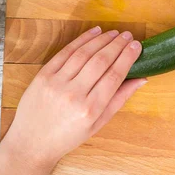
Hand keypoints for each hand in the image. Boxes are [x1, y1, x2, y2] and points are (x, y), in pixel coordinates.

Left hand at [2, 26, 145, 169]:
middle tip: (128, 36)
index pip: (114, 76)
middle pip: (101, 61)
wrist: (32, 142)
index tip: (137, 45)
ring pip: (84, 53)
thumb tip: (142, 79)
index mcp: (90, 110)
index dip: (127, 57)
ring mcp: (57, 83)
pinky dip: (82, 39)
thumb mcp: (98, 124)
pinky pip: (66, 52)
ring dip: (102, 40)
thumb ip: (120, 99)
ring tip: (114, 33)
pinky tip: (94, 32)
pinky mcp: (43, 75)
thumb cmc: (68, 136)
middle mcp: (74, 95)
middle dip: (117, 45)